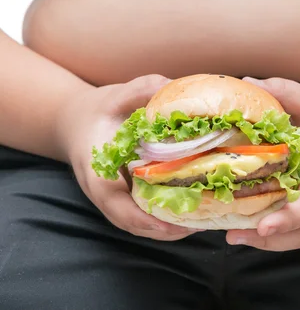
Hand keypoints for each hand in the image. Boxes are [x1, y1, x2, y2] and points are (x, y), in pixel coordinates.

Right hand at [56, 74, 197, 240]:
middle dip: (170, 230)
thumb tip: (171, 86)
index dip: (148, 221)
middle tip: (204, 222)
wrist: (76, 123)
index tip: (174, 226)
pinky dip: (170, 219)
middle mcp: (107, 196)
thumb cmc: (97, 111)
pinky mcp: (128, 198)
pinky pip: (148, 216)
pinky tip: (197, 211)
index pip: (119, 209)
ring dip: (173, 229)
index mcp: (99, 176)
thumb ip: (141, 90)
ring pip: (144, 226)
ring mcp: (117, 201)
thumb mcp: (116, 96)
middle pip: (137, 225)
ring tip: (207, 221)